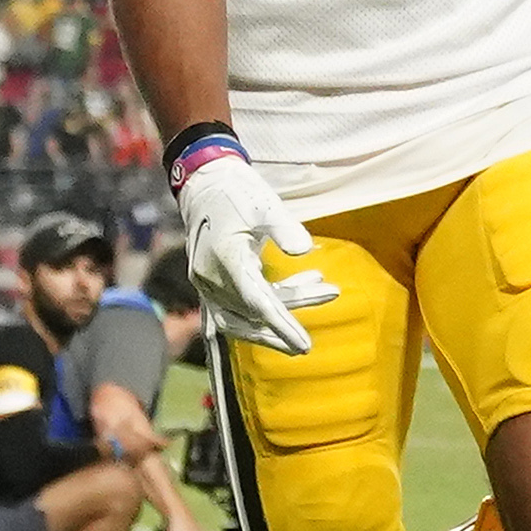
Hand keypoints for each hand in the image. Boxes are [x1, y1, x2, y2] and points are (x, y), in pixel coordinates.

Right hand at [174, 151, 338, 356]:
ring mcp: (208, 282)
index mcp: (226, 259)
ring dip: (283, 312)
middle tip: (313, 336)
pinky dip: (271, 301)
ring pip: (244, 314)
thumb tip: (305, 250)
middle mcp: (211, 277)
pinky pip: (239, 304)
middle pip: (251, 313)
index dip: (281, 325)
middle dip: (284, 325)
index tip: (304, 345)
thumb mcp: (265, 205)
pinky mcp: (213, 281)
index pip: (256, 302)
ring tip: (325, 291)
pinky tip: (307, 282)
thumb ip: (284, 228)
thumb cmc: (237, 192)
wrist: (205, 185)